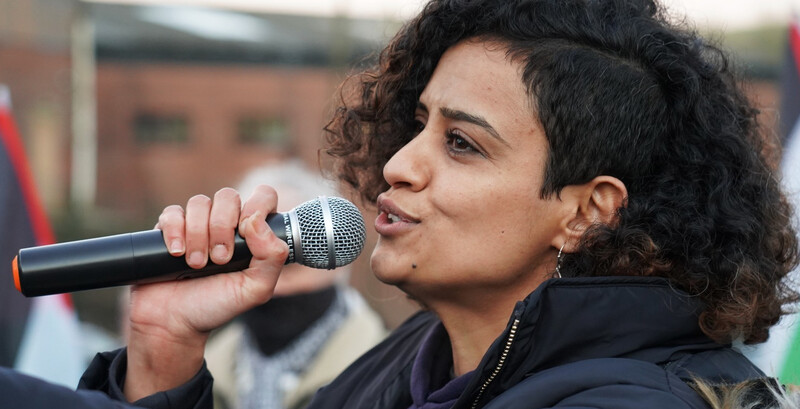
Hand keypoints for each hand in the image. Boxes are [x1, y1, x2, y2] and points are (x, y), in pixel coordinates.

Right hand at [124, 185, 287, 400]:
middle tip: (220, 259)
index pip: (264, 196)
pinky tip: (177, 253)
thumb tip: (257, 220)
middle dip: (222, 227)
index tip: (246, 232)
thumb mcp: (256, 289)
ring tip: (196, 265)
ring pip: (200, 202)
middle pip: (228, 196)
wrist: (173, 323)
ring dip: (198, 234)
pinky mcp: (169, 229)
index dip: (257, 205)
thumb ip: (272, 257)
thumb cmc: (217, 305)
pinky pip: (172, 213)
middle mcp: (226, 224)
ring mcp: (197, 224)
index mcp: (253, 233)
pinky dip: (175, 231)